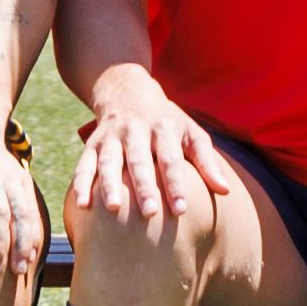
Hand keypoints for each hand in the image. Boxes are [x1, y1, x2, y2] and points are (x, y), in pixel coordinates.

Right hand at [68, 71, 229, 237]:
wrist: (128, 92)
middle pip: (139, 161)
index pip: (170, 159)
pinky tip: (81, 205)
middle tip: (149, 213)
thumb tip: (225, 191)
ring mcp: (111, 137)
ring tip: (113, 208)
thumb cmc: (167, 122)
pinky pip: (85, 165)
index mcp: (163, 128)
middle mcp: (135, 130)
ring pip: (109, 162)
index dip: (175, 184)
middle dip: (144, 186)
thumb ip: (207, 161)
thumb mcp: (191, 132)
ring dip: (109, 185)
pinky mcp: (92, 144)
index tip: (181, 210)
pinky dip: (81, 184)